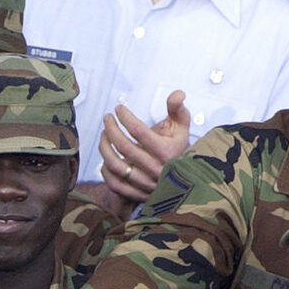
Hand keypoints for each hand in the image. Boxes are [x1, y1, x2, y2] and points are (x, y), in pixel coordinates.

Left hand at [98, 90, 190, 206]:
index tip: (119, 109)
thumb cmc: (178, 148)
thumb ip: (177, 109)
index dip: (125, 117)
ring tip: (104, 134)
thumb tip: (177, 93)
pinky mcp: (137, 194)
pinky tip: (105, 158)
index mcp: (167, 151)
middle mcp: (156, 169)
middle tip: (107, 118)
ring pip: (116, 166)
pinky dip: (105, 170)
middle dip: (112, 129)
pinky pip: (114, 184)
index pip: (139, 131)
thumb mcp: (182, 127)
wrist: (184, 179)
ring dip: (105, 148)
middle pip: (124, 146)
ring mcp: (145, 183)